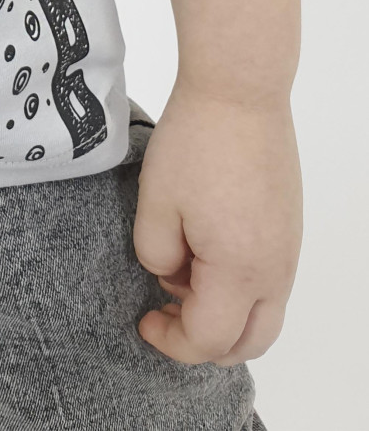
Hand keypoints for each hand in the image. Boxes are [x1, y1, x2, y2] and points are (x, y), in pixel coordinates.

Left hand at [132, 82, 301, 365]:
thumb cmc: (196, 140)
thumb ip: (155, 255)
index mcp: (240, 270)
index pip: (208, 339)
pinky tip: (202, 249)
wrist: (240, 90)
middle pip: (248, 343)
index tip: (144, 322)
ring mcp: (289, 248)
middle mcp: (275, 269)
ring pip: (264, 314)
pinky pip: (270, 281)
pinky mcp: (289, 227)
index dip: (170, 341)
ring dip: (223, 315)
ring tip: (180, 272)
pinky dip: (238, 288)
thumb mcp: (155, 202)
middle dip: (203, 342)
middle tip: (164, 313)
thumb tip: (170, 275)